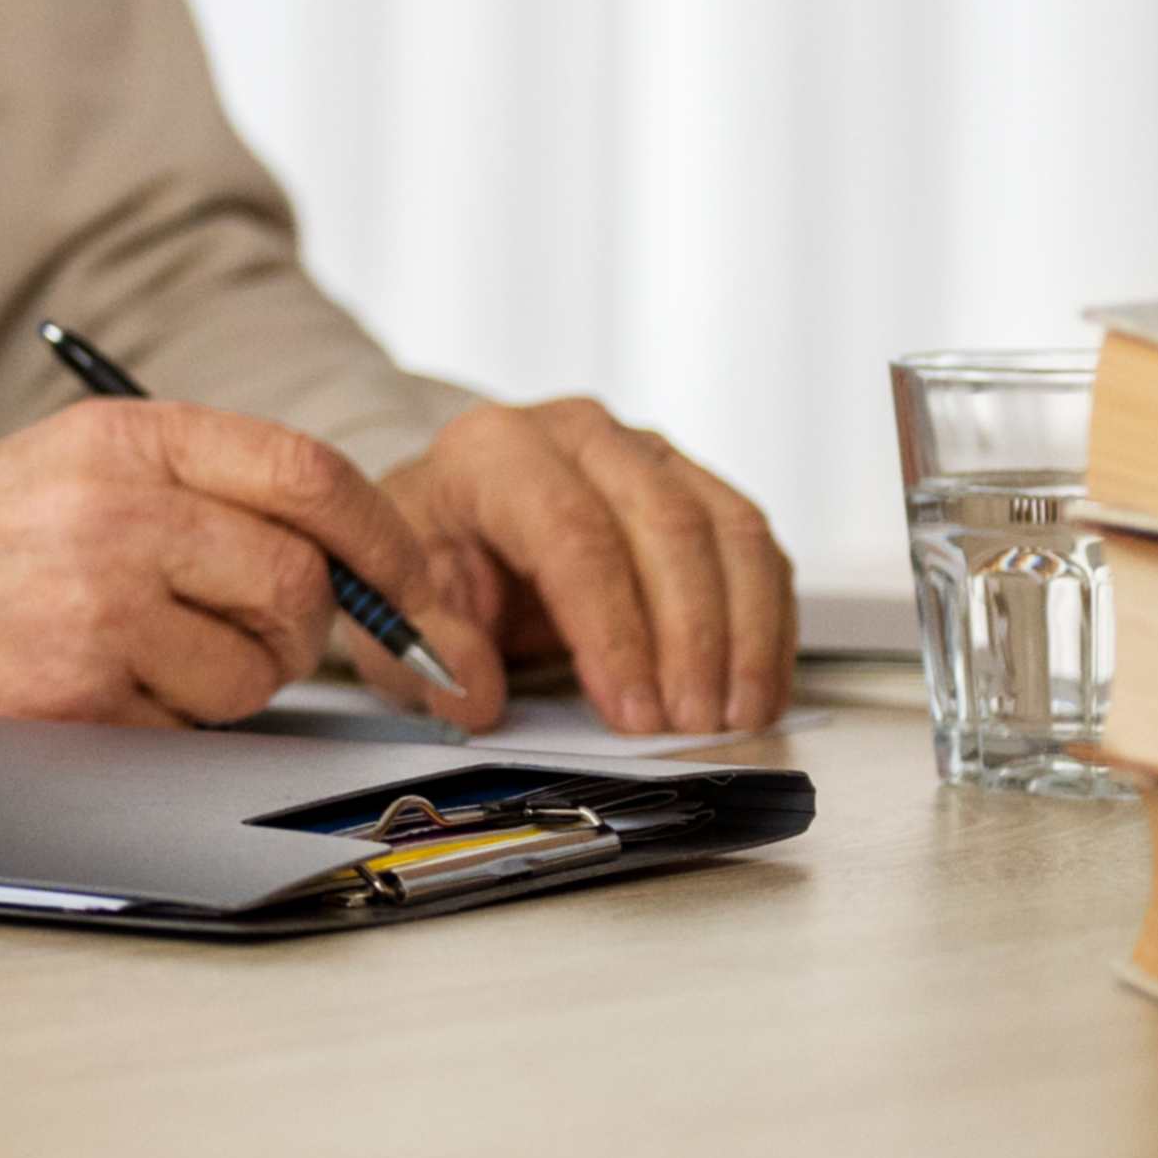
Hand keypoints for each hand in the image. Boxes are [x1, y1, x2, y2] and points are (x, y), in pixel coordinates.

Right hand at [0, 395, 507, 728]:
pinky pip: (189, 734)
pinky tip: (91, 691)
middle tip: (248, 634)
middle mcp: (115, 514)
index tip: (408, 578)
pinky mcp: (77, 698)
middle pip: (299, 582)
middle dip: (299, 627)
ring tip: (135, 658)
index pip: (308, 472)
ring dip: (222, 686)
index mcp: (123, 440)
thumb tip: (357, 559)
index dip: (380, 533)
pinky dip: (161, 729)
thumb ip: (203, 488)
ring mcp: (96, 609)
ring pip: (254, 673)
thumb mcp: (74, 467)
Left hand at [377, 400, 792, 733]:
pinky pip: (756, 552)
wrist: (453, 521)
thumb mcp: (391, 602)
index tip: (632, 709)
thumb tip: (475, 693)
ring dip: (741, 635)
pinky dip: (765, 625)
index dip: (612, 629)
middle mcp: (578, 434)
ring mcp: (647, 455)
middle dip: (688, 638)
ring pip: (727, 532)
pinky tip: (755, 687)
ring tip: (731, 716)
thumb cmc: (426, 556)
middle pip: (664, 526)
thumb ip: (428, 646)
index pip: (571, 531)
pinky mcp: (697, 488)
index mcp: (492, 449)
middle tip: (691, 723)